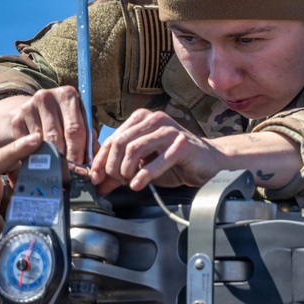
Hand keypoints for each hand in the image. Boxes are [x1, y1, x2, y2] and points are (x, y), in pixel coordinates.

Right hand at [0, 87, 97, 165]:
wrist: (36, 110)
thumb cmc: (63, 120)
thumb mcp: (78, 122)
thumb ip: (88, 140)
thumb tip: (92, 163)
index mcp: (68, 95)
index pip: (75, 129)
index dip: (78, 153)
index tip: (81, 170)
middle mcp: (47, 97)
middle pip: (57, 137)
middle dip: (65, 160)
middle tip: (69, 176)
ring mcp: (29, 107)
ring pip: (41, 143)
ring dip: (50, 161)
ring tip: (57, 174)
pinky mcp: (16, 120)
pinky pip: (27, 146)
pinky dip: (35, 158)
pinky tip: (41, 166)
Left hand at [90, 109, 223, 193]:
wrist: (208, 162)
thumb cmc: (175, 161)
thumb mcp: (142, 165)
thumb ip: (120, 172)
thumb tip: (98, 184)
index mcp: (142, 119)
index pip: (112, 138)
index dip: (100, 160)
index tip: (95, 177)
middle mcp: (154, 119)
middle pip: (120, 143)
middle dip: (112, 166)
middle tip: (116, 181)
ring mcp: (168, 130)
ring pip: (134, 149)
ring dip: (126, 170)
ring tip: (129, 181)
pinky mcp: (181, 144)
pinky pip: (156, 161)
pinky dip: (143, 175)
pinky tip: (138, 184)